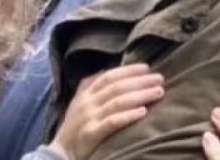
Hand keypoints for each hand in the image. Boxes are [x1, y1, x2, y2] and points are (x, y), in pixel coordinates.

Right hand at [49, 63, 164, 159]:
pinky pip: (112, 122)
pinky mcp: (91, 134)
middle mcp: (88, 103)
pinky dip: (128, 115)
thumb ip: (89, 86)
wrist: (60, 153)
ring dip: (140, 95)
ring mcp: (89, 118)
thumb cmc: (74, 128)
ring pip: (118, 102)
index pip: (109, 76)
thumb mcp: (78, 103)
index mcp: (86, 94)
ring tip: (158, 92)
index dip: (128, 70)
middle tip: (160, 78)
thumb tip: (104, 71)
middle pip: (117, 87)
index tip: (147, 67)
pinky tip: (143, 112)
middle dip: (140, 81)